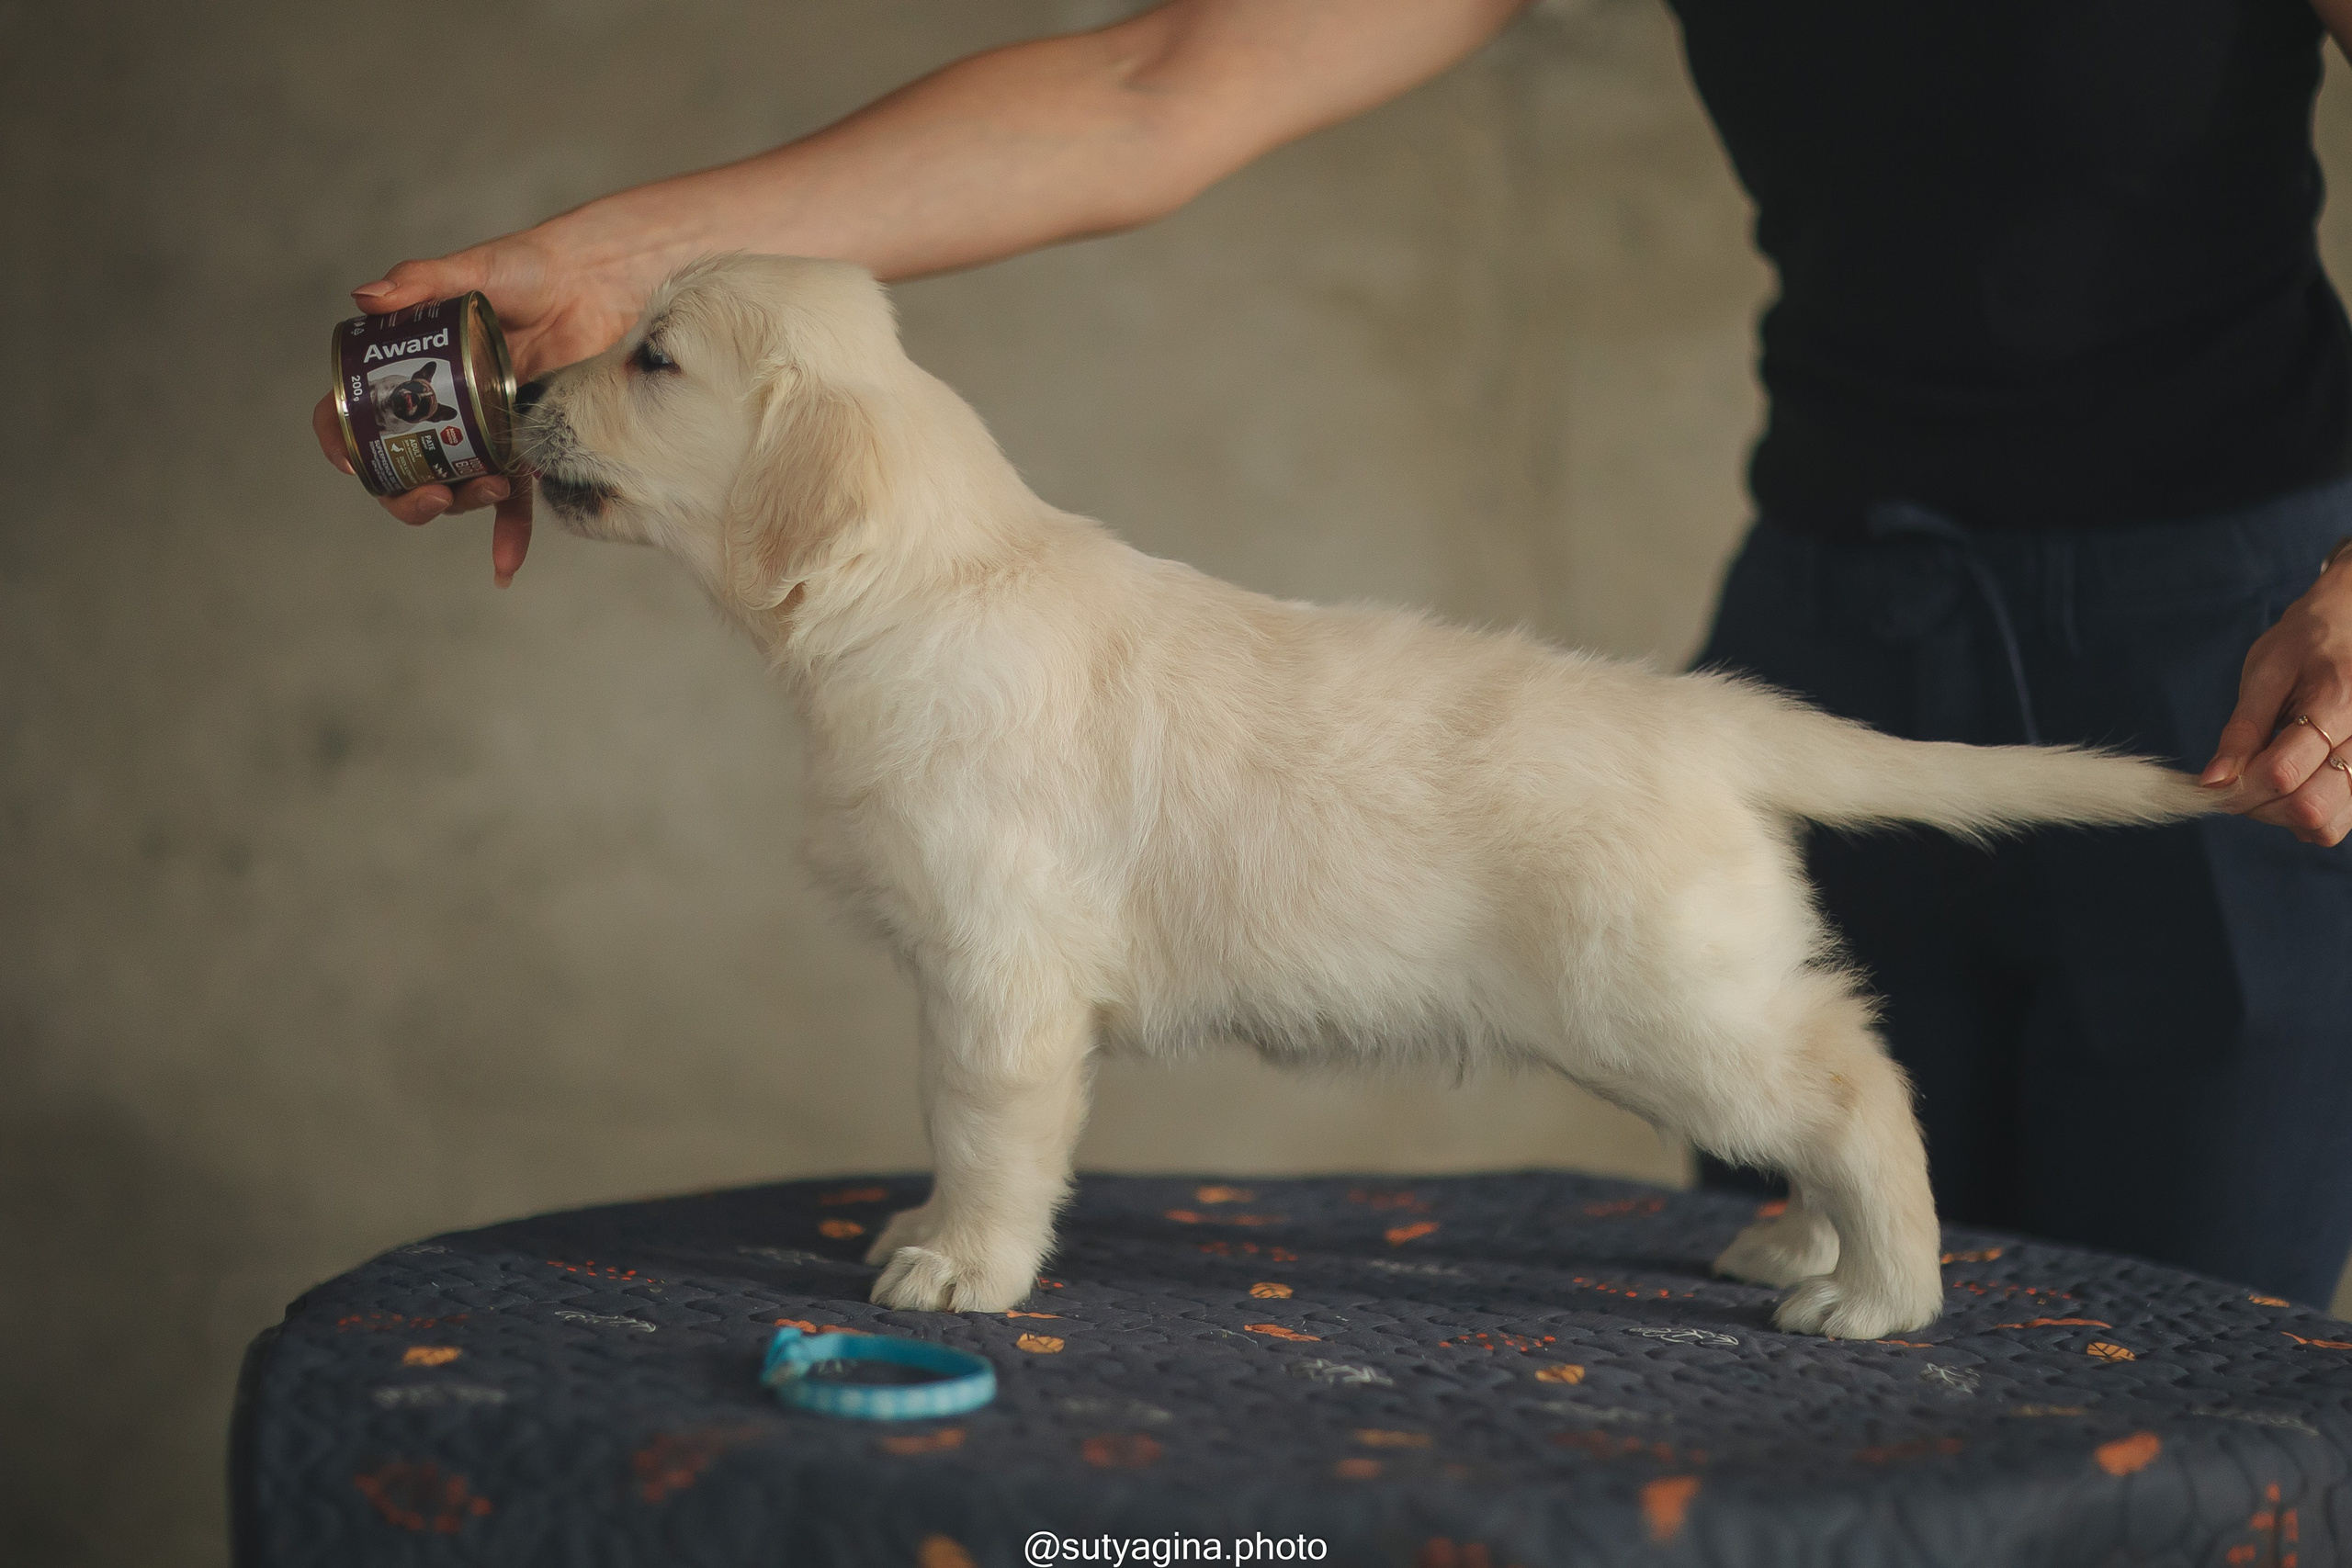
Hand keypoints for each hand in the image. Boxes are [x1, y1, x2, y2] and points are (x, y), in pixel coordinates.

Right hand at [311, 225, 652, 584]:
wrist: (594, 285)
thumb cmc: (526, 269)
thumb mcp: (473, 270)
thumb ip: (422, 279)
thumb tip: (367, 298)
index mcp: (409, 369)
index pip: (354, 412)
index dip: (340, 440)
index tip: (346, 459)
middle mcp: (439, 407)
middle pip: (399, 468)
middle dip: (404, 495)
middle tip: (429, 495)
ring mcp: (481, 431)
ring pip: (452, 487)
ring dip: (458, 503)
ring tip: (490, 488)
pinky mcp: (526, 445)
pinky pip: (515, 501)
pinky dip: (509, 536)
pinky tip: (505, 569)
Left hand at [2201, 553, 2351, 845]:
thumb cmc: (2307, 641)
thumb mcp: (2264, 674)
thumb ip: (2241, 731)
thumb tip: (2212, 782)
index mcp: (2337, 702)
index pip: (2281, 774)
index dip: (2239, 789)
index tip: (2219, 780)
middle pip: (2310, 808)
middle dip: (2261, 807)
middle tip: (2241, 783)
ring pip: (2331, 823)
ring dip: (2286, 817)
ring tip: (2268, 782)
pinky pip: (2344, 818)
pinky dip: (2310, 816)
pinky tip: (2294, 785)